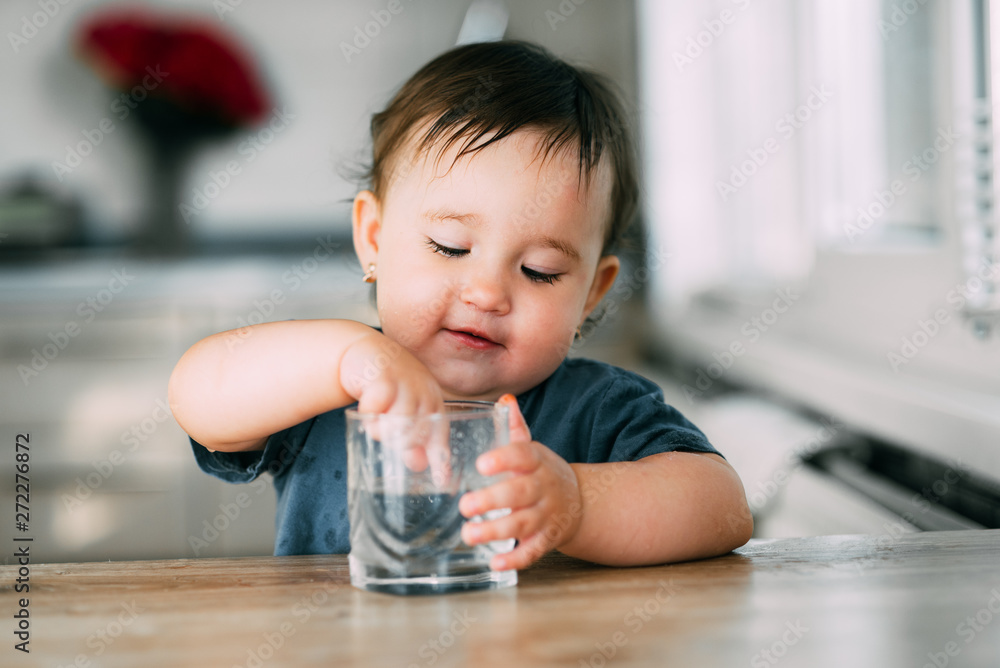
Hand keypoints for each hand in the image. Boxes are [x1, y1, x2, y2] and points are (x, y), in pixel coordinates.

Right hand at [339, 330, 444, 473]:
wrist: (370, 353)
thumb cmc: (391, 388)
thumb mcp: (406, 412)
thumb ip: (413, 438)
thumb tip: (421, 466)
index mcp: (434, 401)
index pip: (441, 433)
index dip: (440, 457)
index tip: (441, 481)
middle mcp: (424, 391)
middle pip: (419, 431)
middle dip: (402, 444)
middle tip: (388, 438)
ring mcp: (405, 382)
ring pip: (398, 420)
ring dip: (382, 429)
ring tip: (375, 424)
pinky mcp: (382, 375)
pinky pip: (376, 405)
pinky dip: (369, 413)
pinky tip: (366, 409)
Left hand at [458, 394, 582, 570]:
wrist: (579, 502)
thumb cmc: (541, 473)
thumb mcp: (532, 449)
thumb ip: (514, 428)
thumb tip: (505, 400)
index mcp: (537, 461)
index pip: (523, 455)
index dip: (504, 458)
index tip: (481, 464)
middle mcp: (544, 488)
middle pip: (521, 492)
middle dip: (493, 499)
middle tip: (464, 505)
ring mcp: (547, 515)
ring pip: (523, 523)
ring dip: (495, 530)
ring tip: (468, 534)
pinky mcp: (548, 539)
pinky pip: (533, 550)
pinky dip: (516, 559)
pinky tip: (495, 562)